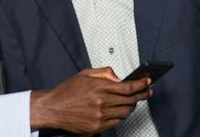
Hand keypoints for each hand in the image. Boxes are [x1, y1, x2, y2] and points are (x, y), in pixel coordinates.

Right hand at [30, 67, 151, 133]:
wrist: (52, 108)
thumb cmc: (66, 91)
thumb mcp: (84, 74)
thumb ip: (104, 73)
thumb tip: (118, 77)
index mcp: (98, 87)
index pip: (128, 87)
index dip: (141, 85)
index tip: (147, 82)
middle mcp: (101, 102)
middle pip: (130, 100)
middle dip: (141, 95)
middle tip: (147, 92)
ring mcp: (99, 116)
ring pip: (125, 112)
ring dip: (131, 107)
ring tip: (131, 102)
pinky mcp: (97, 127)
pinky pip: (116, 122)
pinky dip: (120, 116)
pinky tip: (119, 111)